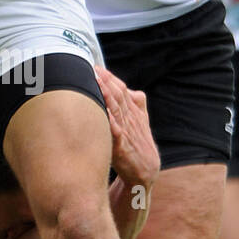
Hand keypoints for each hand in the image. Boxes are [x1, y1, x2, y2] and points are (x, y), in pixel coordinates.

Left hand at [95, 65, 159, 188]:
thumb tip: (130, 89)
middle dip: (105, 81)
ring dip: (105, 95)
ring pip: (116, 109)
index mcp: (134, 112)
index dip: (110, 78)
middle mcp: (131, 119)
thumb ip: (137, 105)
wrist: (145, 172)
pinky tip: (102, 111)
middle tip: (92, 69)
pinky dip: (110, 121)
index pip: (122, 90)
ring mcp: (127, 132)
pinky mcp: (122, 147)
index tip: (96, 67)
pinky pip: (115, 132)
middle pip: (118, 96)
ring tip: (95, 82)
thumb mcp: (140, 122)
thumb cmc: (138, 145)